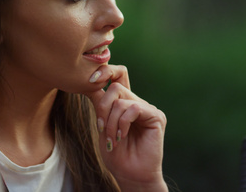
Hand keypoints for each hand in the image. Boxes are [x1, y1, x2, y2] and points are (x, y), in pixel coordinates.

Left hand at [87, 65, 167, 190]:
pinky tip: (121, 136)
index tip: (89, 81)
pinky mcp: (156, 116)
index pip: (116, 75)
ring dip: (110, 121)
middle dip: (102, 107)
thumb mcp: (102, 124)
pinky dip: (122, 123)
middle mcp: (136, 102)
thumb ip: (100, 103)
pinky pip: (133, 108)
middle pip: (115, 86)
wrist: (130, 175)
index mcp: (123, 102)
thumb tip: (90, 81)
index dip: (104, 71)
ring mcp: (147, 108)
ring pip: (121, 99)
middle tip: (100, 127)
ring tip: (111, 138)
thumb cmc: (115, 153)